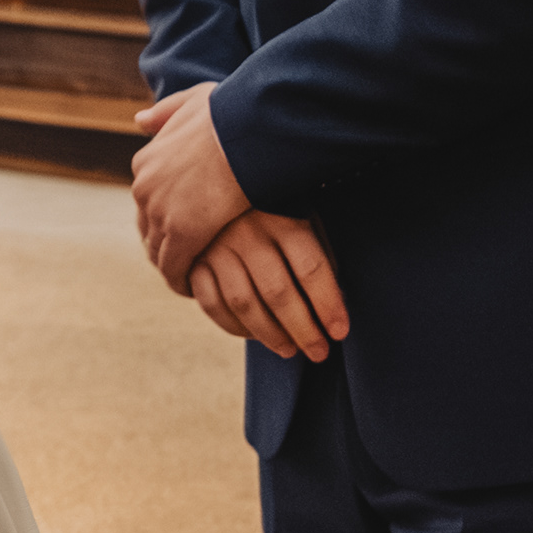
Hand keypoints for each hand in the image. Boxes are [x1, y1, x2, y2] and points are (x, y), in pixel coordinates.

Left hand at [129, 83, 251, 285]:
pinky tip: (196, 290)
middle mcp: (145, 188)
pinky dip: (182, 281)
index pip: (147, 199)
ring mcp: (161, 213)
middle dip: (163, 244)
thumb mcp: (193, 101)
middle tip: (182, 262)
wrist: (249, 129)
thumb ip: (166, 111)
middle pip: (148, 227)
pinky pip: (175, 268)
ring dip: (172, 266)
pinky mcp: (183, 234)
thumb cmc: (231, 113)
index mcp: (146, 161)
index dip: (163, 216)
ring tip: (191, 280)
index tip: (179, 228)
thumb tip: (140, 121)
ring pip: (159, 251)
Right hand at [184, 209, 350, 364]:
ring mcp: (215, 245)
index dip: (328, 304)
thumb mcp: (301, 212)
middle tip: (319, 352)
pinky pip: (211, 303)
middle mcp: (247, 230)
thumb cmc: (273, 204)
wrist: (212, 180)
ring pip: (243, 303)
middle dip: (303, 330)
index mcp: (282, 216)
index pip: (311, 268)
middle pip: (278, 292)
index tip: (340, 331)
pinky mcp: (192, 259)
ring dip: (269, 334)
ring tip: (290, 350)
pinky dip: (233, 326)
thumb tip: (336, 302)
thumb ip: (317, 251)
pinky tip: (253, 335)